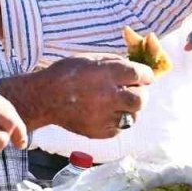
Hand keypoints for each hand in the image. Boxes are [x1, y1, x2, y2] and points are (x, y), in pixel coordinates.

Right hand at [0, 53, 151, 138]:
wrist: (45, 98)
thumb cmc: (67, 73)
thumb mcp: (90, 58)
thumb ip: (114, 62)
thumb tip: (135, 66)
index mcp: (107, 73)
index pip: (141, 75)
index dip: (145, 75)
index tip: (143, 76)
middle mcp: (108, 96)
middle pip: (141, 99)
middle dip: (140, 94)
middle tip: (131, 91)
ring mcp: (104, 116)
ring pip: (133, 116)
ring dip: (128, 108)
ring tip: (115, 103)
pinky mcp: (100, 132)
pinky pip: (119, 128)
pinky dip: (116, 120)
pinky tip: (104, 112)